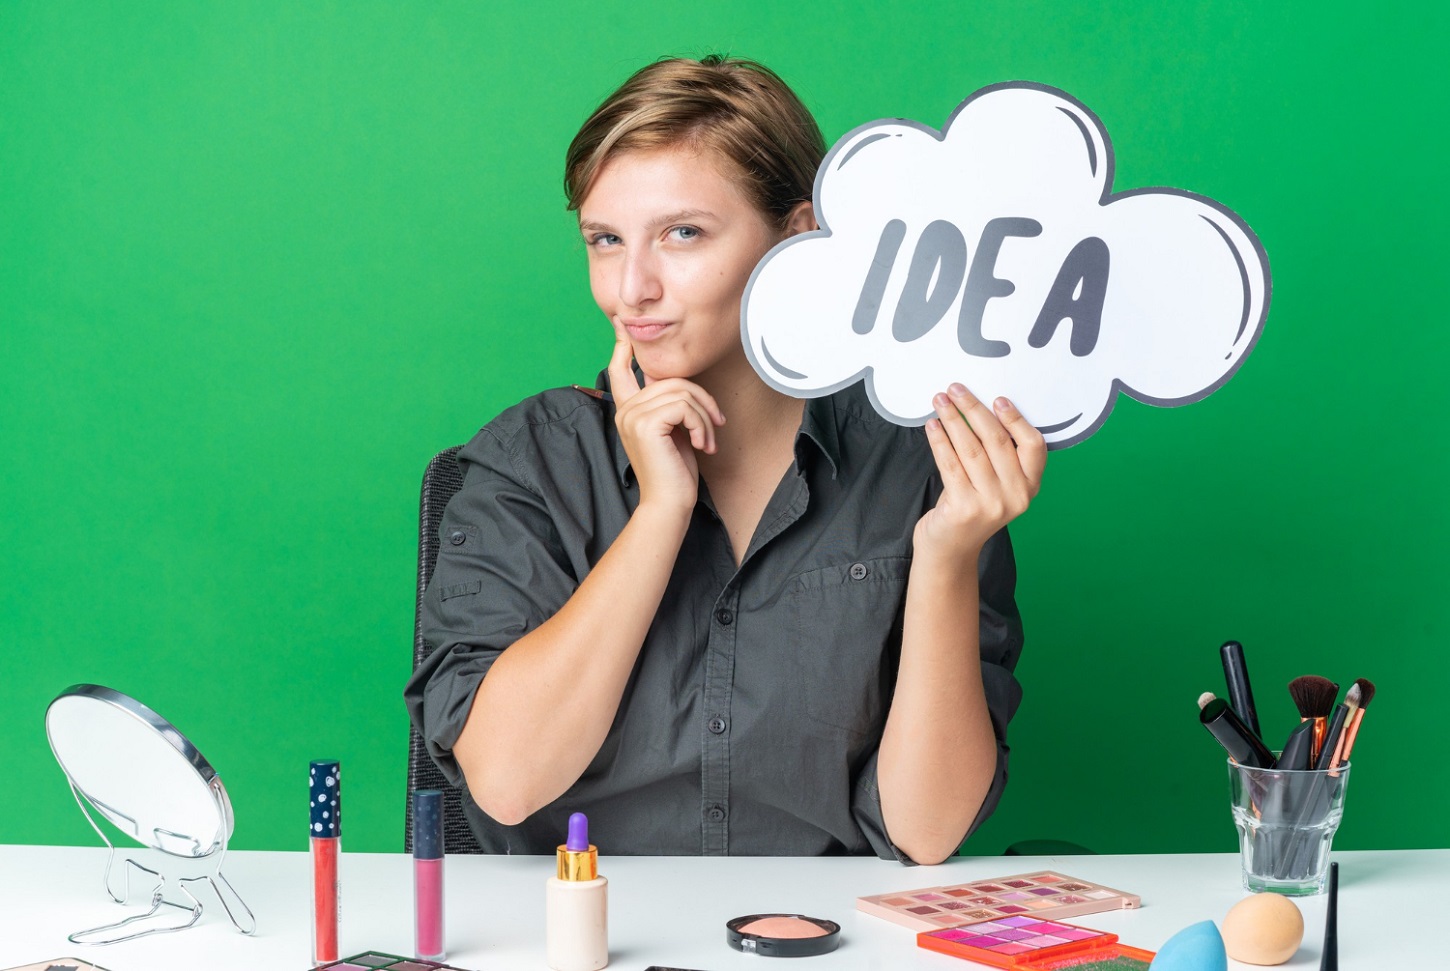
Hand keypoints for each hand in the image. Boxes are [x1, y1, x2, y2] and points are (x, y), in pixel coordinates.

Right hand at [607, 318, 725, 513]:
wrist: (669, 503)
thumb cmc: (675, 471)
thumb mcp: (673, 431)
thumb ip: (670, 406)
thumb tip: (683, 385)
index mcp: (627, 410)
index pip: (619, 369)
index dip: (622, 345)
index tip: (622, 324)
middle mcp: (624, 410)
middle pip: (671, 379)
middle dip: (702, 400)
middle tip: (717, 425)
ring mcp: (632, 415)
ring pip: (682, 392)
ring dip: (705, 417)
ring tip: (709, 440)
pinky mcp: (645, 424)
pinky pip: (684, 406)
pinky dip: (701, 424)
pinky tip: (703, 445)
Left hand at [915, 383, 1046, 564]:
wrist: (951, 548)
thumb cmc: (972, 506)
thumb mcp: (995, 483)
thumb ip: (996, 455)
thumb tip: (978, 408)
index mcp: (1030, 486)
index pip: (1034, 445)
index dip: (1016, 419)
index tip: (997, 398)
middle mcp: (1015, 496)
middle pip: (997, 441)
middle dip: (974, 409)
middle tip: (956, 389)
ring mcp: (991, 503)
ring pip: (971, 449)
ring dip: (953, 420)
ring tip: (940, 401)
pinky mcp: (964, 508)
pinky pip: (950, 464)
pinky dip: (940, 440)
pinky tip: (932, 426)